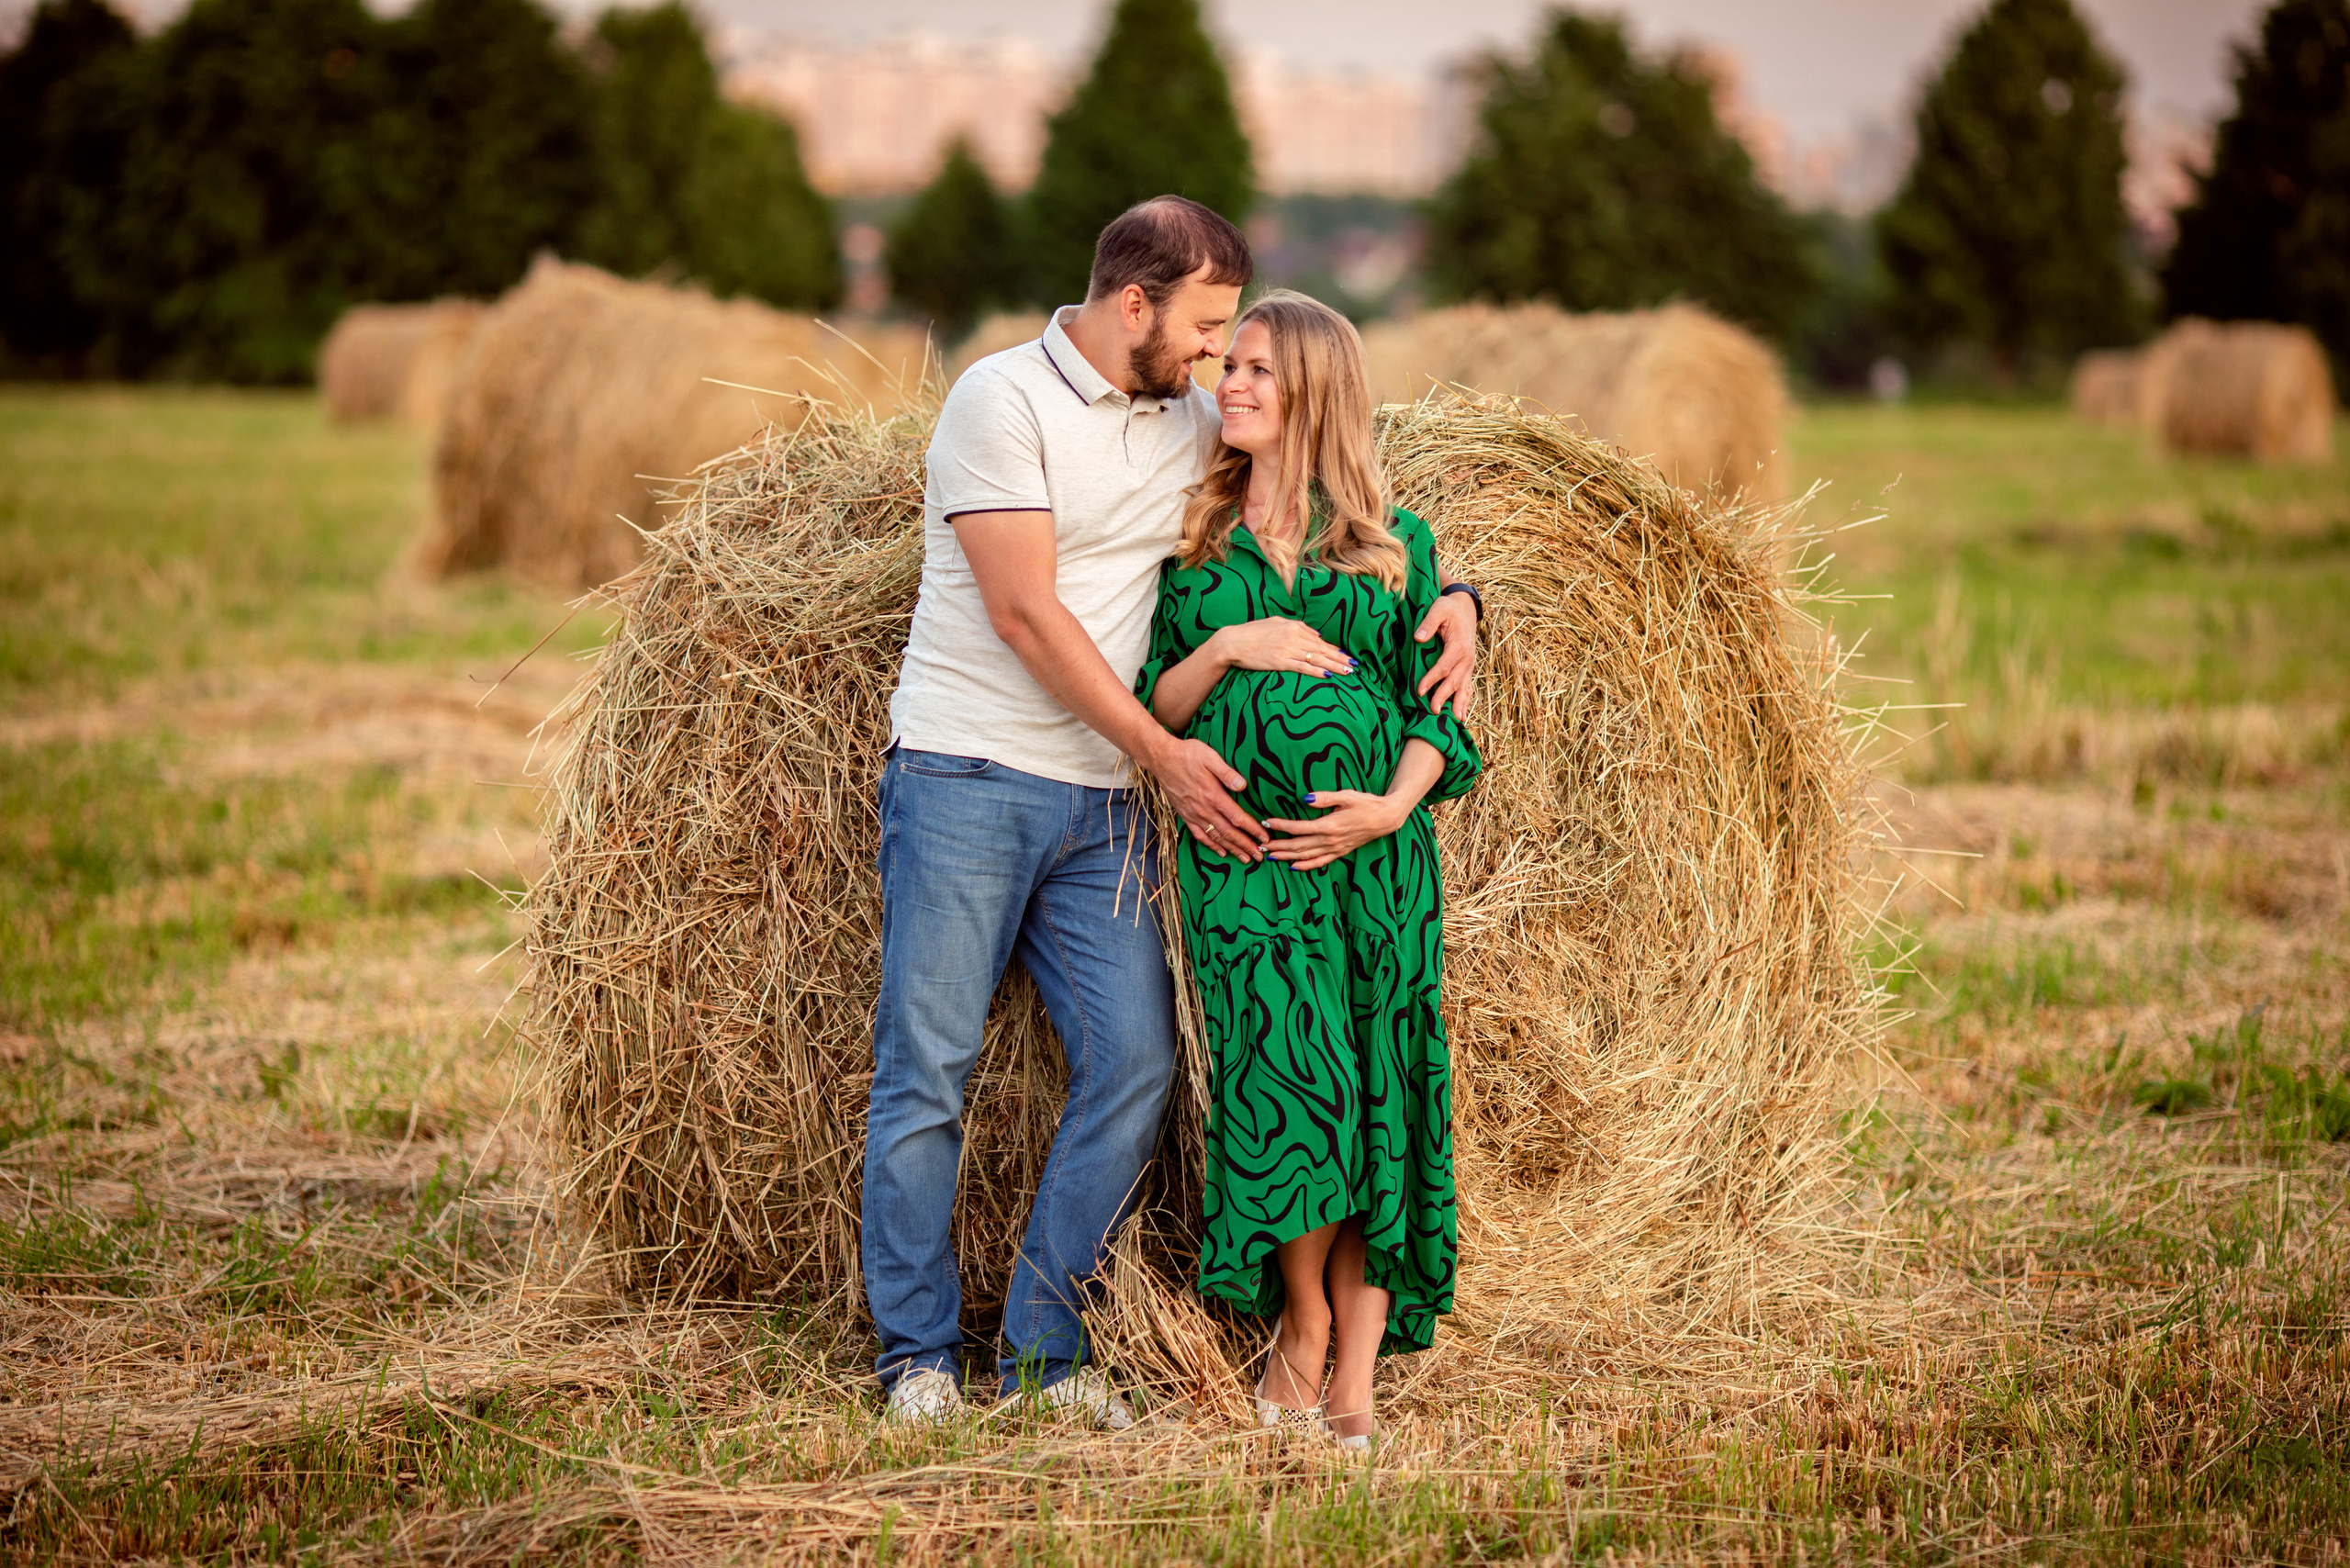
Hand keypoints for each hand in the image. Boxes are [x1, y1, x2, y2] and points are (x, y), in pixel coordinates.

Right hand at [1143, 734, 1267, 859]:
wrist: (1162, 759)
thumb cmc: (1187, 755)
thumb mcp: (1209, 757)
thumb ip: (1227, 773)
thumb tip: (1243, 786)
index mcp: (1213, 795)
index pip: (1237, 818)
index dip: (1253, 830)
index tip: (1264, 838)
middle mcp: (1204, 809)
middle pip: (1229, 833)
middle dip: (1246, 846)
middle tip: (1260, 856)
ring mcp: (1194, 815)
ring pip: (1216, 837)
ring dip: (1233, 849)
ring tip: (1246, 859)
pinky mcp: (1185, 815)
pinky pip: (1200, 835)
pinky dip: (1211, 846)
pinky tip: (1221, 852)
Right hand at [1210, 618, 1354, 679]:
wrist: (1233, 642)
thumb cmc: (1252, 632)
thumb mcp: (1276, 622)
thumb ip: (1297, 626)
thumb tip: (1317, 634)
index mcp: (1294, 627)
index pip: (1320, 640)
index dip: (1335, 649)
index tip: (1346, 656)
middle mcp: (1294, 637)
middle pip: (1323, 649)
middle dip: (1340, 658)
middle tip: (1355, 665)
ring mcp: (1288, 649)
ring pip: (1317, 658)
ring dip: (1335, 666)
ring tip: (1348, 672)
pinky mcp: (1280, 661)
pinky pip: (1303, 667)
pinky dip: (1317, 671)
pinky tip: (1328, 676)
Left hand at [1262, 789, 1404, 870]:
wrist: (1386, 818)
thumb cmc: (1366, 803)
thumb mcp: (1347, 795)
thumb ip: (1324, 798)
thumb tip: (1304, 798)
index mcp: (1330, 825)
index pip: (1298, 828)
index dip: (1280, 826)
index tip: (1266, 822)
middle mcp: (1330, 840)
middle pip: (1298, 846)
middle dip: (1278, 845)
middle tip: (1260, 845)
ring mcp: (1335, 849)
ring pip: (1305, 856)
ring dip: (1286, 857)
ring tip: (1270, 856)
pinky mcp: (1340, 852)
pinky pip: (1319, 863)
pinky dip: (1305, 866)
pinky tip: (1293, 867)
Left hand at [1413, 591, 1478, 718]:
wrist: (1465, 606)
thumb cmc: (1449, 608)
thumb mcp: (1439, 609)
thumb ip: (1429, 622)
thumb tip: (1419, 637)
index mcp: (1458, 646)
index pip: (1443, 666)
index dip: (1432, 679)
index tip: (1420, 690)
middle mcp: (1467, 658)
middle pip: (1454, 681)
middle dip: (1444, 696)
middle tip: (1433, 710)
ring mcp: (1469, 664)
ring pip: (1465, 687)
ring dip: (1460, 703)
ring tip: (1457, 720)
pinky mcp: (1468, 666)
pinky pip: (1468, 685)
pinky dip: (1466, 700)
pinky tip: (1462, 714)